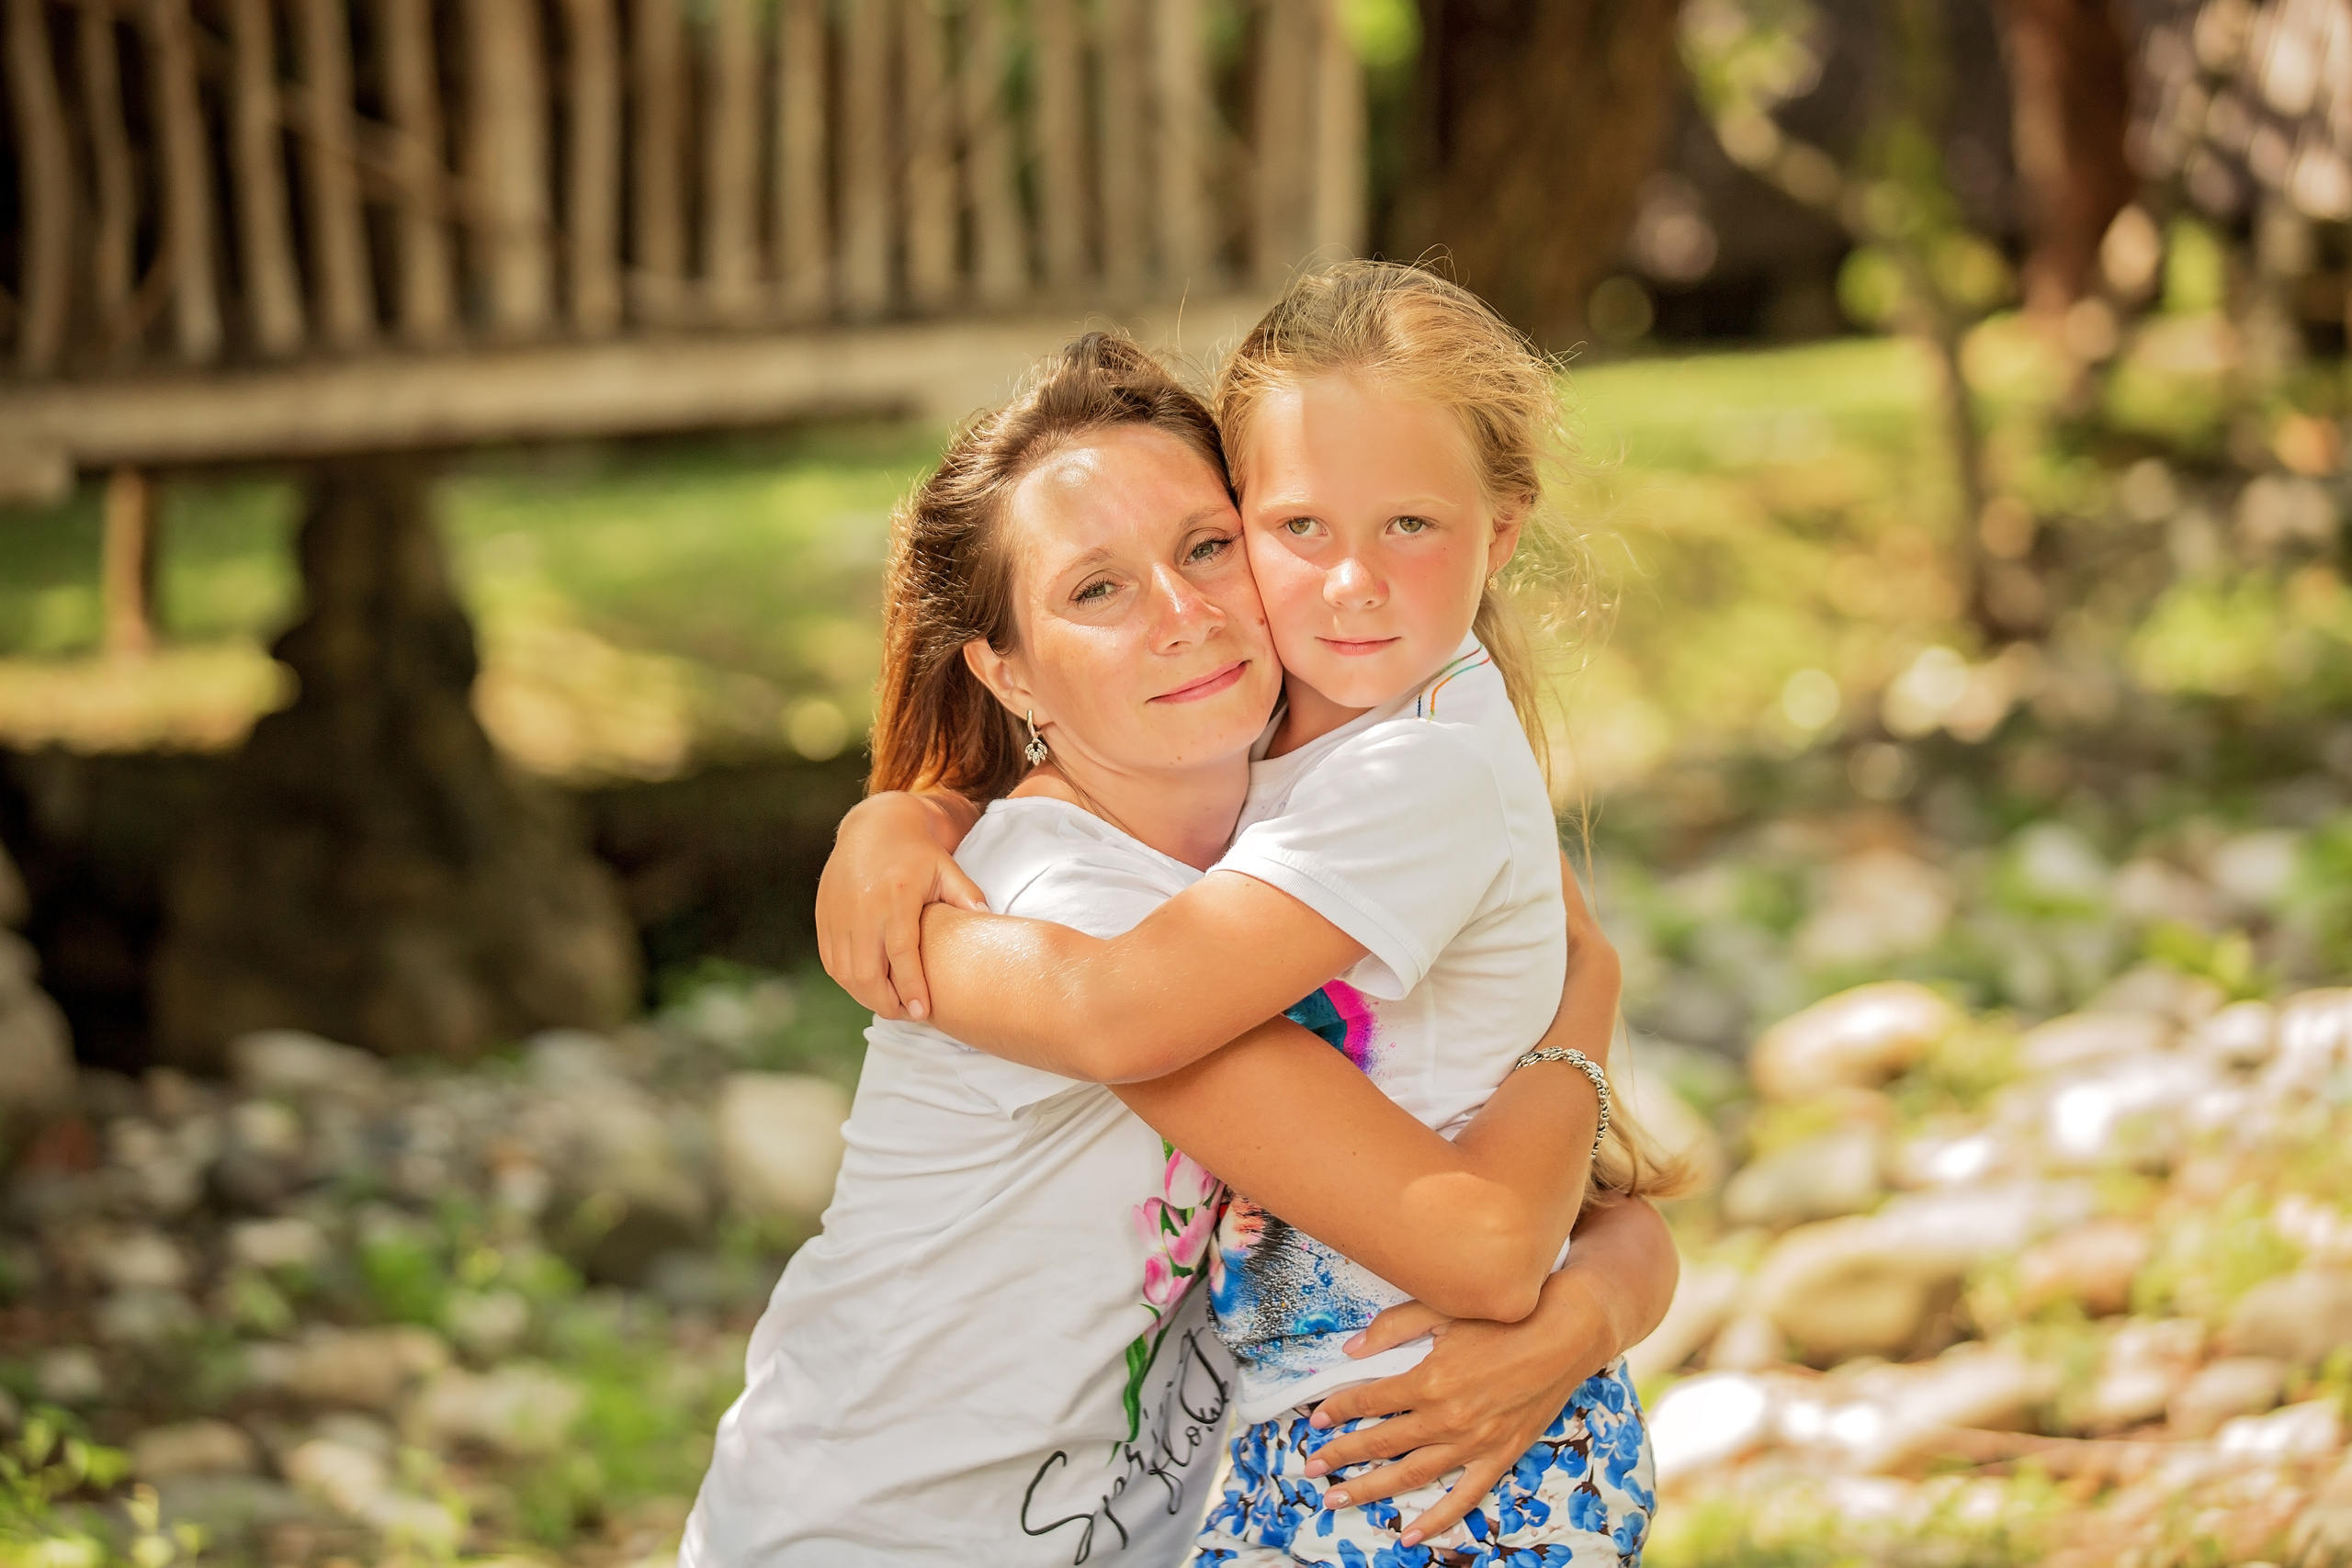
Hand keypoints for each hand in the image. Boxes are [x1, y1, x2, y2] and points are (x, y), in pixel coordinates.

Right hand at [815, 793, 986, 1020]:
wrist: (873, 826)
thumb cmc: (918, 852)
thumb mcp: (947, 868)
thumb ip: (967, 896)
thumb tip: (989, 920)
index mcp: (895, 895)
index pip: (901, 953)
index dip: (910, 987)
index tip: (922, 1012)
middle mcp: (861, 907)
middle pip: (867, 972)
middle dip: (886, 1003)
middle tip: (909, 1014)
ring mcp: (837, 913)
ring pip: (845, 972)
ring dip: (866, 996)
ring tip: (891, 1004)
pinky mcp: (823, 917)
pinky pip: (831, 961)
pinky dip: (848, 981)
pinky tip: (869, 987)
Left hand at [1302, 1268, 1622, 1543]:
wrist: (1564, 1335)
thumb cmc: (1502, 1317)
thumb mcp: (1441, 1310)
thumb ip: (1392, 1329)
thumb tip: (1350, 1350)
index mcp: (1428, 1379)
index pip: (1368, 1400)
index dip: (1338, 1409)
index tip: (1317, 1419)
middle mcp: (1446, 1418)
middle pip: (1380, 1442)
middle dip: (1340, 1456)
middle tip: (1310, 1468)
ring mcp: (1472, 1443)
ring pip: (1410, 1475)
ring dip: (1370, 1490)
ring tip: (1336, 1500)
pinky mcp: (1498, 1457)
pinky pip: (1462, 1498)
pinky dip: (1436, 1521)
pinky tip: (1410, 1536)